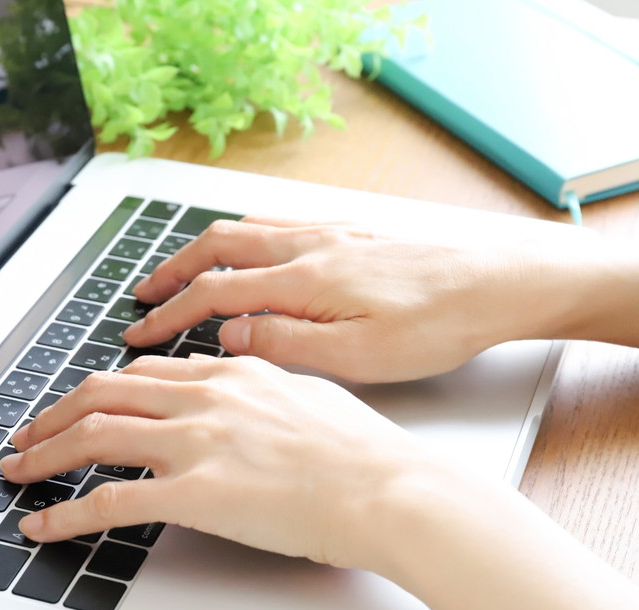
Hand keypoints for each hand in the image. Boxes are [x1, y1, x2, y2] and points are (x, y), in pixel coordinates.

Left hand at [2, 355, 421, 569]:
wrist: (389, 488)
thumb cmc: (363, 452)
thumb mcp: (308, 393)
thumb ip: (261, 386)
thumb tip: (238, 386)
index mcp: (231, 371)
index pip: (145, 371)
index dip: (103, 389)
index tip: (83, 404)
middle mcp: (204, 396)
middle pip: (102, 392)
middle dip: (55, 413)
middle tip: (29, 431)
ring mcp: (196, 442)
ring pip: (93, 436)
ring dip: (43, 453)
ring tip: (17, 471)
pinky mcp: (194, 494)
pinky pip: (110, 501)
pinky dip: (65, 514)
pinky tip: (43, 526)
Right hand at [123, 216, 607, 381]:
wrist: (499, 281)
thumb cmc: (439, 324)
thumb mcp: (360, 354)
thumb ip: (286, 342)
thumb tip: (229, 335)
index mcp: (305, 279)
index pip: (214, 293)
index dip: (169, 315)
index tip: (140, 332)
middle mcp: (309, 245)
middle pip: (217, 247)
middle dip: (170, 271)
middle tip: (142, 295)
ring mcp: (328, 232)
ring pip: (244, 230)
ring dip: (201, 252)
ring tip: (178, 273)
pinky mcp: (348, 231)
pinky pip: (275, 224)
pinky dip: (240, 238)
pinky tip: (245, 251)